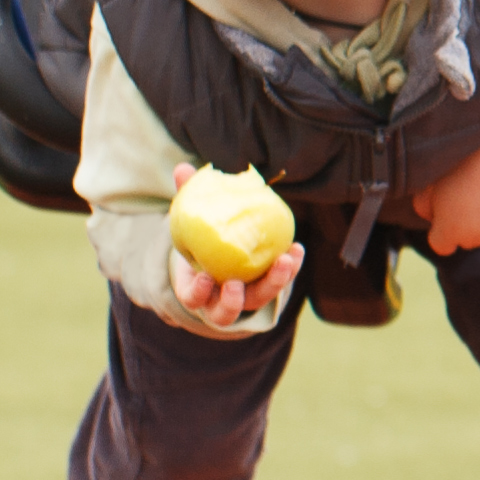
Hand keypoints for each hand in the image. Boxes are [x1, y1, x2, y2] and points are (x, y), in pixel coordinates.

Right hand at [160, 162, 302, 334]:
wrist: (221, 247)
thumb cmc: (200, 233)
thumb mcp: (192, 217)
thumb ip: (187, 196)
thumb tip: (182, 167)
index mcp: (196, 289)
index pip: (192, 298)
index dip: (197, 293)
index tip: (204, 278)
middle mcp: (219, 300)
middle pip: (226, 312)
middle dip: (232, 302)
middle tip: (237, 284)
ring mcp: (246, 298)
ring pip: (259, 300)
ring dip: (274, 284)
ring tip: (284, 260)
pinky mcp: (267, 287)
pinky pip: (280, 282)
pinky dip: (290, 268)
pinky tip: (297, 248)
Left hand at [412, 113, 479, 256]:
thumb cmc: (467, 160)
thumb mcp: (431, 179)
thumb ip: (424, 205)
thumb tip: (432, 217)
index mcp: (449, 231)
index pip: (441, 245)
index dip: (442, 228)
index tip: (447, 211)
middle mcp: (473, 240)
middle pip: (466, 239)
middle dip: (465, 223)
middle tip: (470, 192)